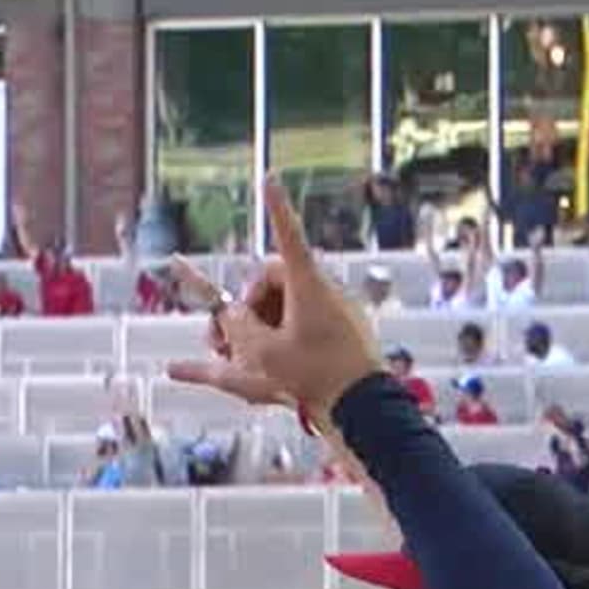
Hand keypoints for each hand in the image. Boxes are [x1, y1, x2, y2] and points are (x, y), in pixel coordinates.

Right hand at [164, 176, 381, 423]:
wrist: (364, 408)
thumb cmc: (314, 378)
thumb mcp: (261, 354)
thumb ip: (236, 327)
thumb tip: (229, 314)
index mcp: (308, 286)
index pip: (287, 236)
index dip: (276, 208)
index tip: (270, 179)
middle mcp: (326, 291)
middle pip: (274, 281)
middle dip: (246, 304)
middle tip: (224, 339)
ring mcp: (339, 310)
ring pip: (288, 303)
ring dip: (262, 322)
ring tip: (246, 358)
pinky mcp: (347, 331)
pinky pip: (307, 321)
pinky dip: (284, 334)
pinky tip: (272, 364)